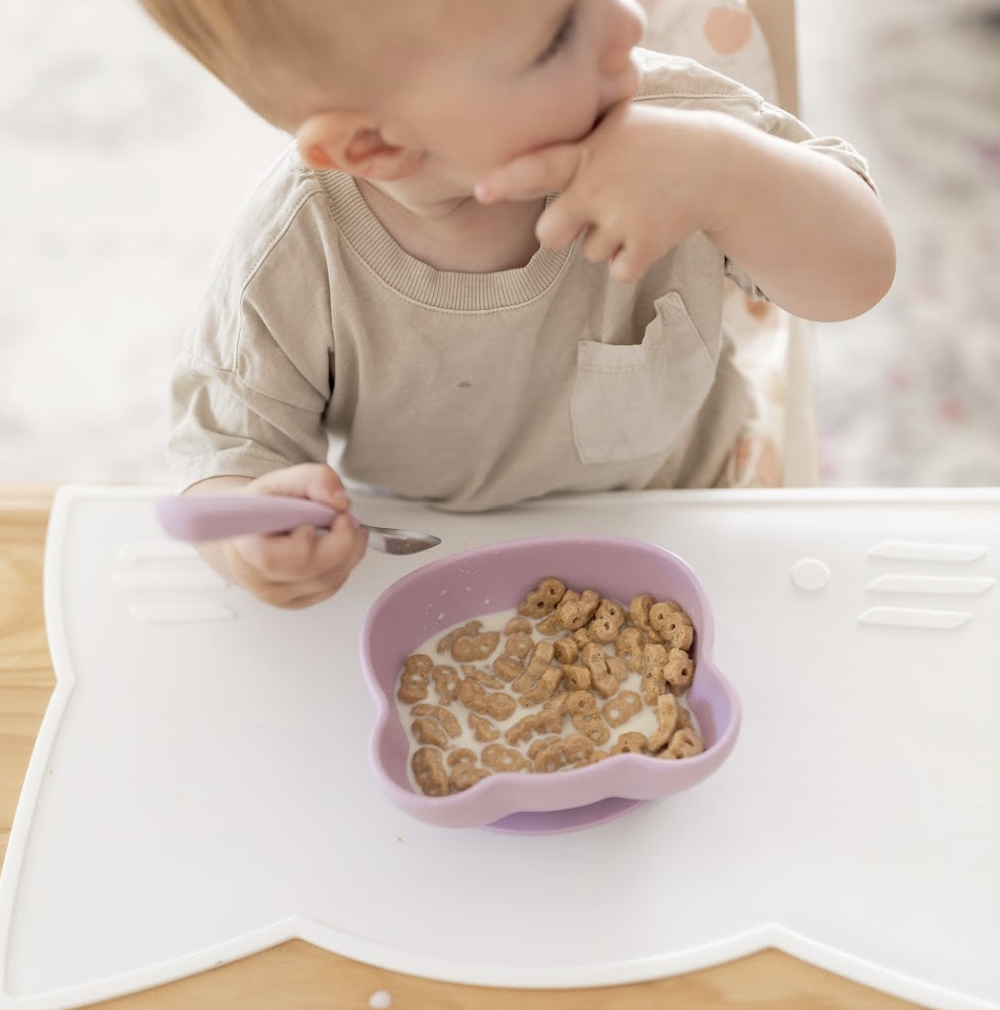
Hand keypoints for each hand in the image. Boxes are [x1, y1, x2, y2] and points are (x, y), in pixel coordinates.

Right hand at [188, 464, 367, 608]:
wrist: (246, 529)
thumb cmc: (261, 507)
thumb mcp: (282, 481)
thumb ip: (313, 479)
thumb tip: (339, 502)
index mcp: (244, 548)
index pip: (274, 560)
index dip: (302, 542)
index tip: (310, 523)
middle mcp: (256, 578)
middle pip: (312, 571)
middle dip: (341, 540)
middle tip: (343, 517)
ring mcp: (276, 595)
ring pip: (328, 581)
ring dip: (349, 551)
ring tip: (343, 526)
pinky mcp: (293, 602)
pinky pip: (331, 588)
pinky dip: (344, 564)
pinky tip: (339, 545)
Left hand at [476, 102, 723, 283]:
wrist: (715, 164)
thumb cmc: (654, 144)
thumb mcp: (615, 127)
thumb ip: (575, 144)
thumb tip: (521, 160)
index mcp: (586, 153)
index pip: (538, 167)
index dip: (506, 180)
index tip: (480, 191)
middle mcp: (598, 185)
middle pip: (550, 235)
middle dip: (561, 234)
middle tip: (587, 215)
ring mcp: (622, 216)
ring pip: (589, 253)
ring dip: (608, 241)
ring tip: (636, 210)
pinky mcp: (646, 243)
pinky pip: (618, 272)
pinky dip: (630, 260)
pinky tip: (649, 232)